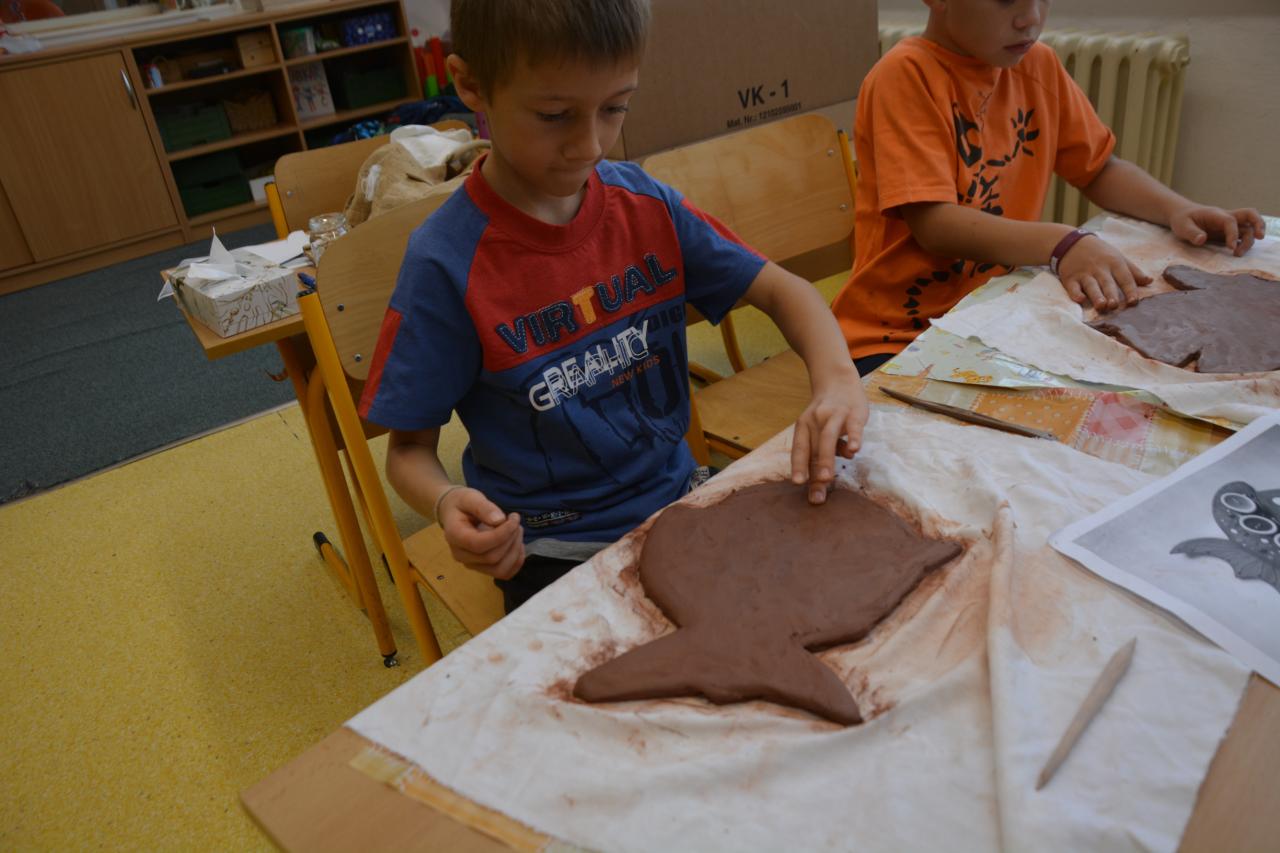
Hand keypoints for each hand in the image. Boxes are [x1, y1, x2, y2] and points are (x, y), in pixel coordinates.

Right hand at [437, 487, 524, 579]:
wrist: (453, 513)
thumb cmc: (461, 504)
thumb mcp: (470, 498)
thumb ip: (483, 507)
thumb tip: (499, 520)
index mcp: (455, 536)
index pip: (479, 544)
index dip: (502, 534)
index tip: (514, 518)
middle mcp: (461, 555)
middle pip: (492, 557)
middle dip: (510, 539)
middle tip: (516, 521)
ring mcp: (471, 564)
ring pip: (499, 569)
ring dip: (515, 551)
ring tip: (517, 531)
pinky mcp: (482, 568)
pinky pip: (504, 573)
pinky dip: (516, 561)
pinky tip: (517, 544)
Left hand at [790, 372, 868, 504]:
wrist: (838, 381)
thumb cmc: (827, 414)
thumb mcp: (818, 430)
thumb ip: (821, 453)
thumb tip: (824, 480)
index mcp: (804, 426)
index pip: (800, 448)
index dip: (798, 465)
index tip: (798, 483)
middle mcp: (816, 420)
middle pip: (813, 448)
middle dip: (814, 471)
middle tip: (816, 494)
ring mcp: (834, 415)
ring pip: (828, 437)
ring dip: (826, 459)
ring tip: (826, 478)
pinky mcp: (854, 412)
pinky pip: (852, 426)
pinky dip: (852, 437)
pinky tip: (854, 449)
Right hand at [1057, 235, 1151, 310]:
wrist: (1072, 242)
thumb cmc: (1100, 252)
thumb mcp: (1118, 257)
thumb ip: (1133, 271)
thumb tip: (1150, 281)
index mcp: (1114, 263)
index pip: (1125, 278)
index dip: (1130, 290)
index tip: (1133, 301)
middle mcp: (1100, 269)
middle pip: (1107, 283)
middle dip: (1111, 294)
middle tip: (1114, 305)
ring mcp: (1084, 274)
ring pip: (1091, 286)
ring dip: (1096, 295)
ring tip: (1101, 306)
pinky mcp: (1070, 278)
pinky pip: (1072, 287)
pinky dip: (1075, 293)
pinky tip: (1080, 299)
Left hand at [1169, 205, 1265, 256]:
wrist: (1182, 215)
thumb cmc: (1182, 219)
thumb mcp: (1181, 226)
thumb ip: (1191, 233)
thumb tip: (1202, 240)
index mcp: (1215, 214)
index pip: (1230, 221)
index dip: (1233, 234)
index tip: (1230, 248)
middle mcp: (1226, 217)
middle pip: (1250, 214)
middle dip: (1258, 224)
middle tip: (1260, 237)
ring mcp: (1229, 224)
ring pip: (1248, 227)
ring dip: (1249, 240)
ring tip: (1238, 254)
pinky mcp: (1228, 232)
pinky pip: (1243, 234)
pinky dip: (1245, 242)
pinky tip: (1239, 252)